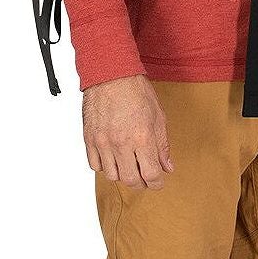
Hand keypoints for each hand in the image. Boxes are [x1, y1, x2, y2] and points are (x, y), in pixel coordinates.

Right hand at [83, 74, 174, 188]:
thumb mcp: (158, 117)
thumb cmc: (135, 91)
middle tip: (145, 179)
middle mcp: (121, 143)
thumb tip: (167, 167)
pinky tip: (112, 158)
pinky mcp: (89, 138)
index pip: (151, 175)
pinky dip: (104, 166)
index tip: (158, 181)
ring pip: (112, 175)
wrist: (111, 74)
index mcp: (142, 138)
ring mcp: (103, 142)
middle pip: (131, 180)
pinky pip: (94, 165)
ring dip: (122, 175)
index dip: (157, 183)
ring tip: (128, 166)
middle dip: (141, 184)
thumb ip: (162, 146)